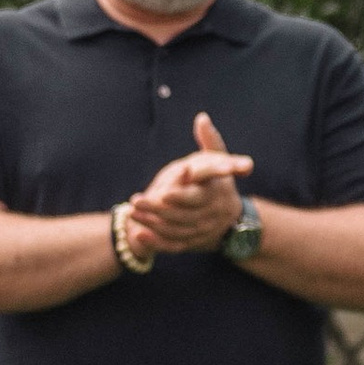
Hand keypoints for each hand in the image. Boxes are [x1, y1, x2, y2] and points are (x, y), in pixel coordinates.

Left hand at [124, 109, 252, 255]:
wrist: (231, 218)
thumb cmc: (217, 181)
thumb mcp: (217, 160)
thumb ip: (210, 141)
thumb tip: (202, 118)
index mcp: (216, 193)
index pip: (198, 197)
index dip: (180, 196)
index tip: (164, 193)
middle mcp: (211, 214)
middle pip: (182, 215)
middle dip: (158, 209)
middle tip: (135, 201)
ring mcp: (203, 230)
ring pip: (176, 230)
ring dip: (153, 223)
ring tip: (132, 212)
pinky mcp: (193, 243)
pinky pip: (174, 246)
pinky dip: (156, 243)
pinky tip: (139, 235)